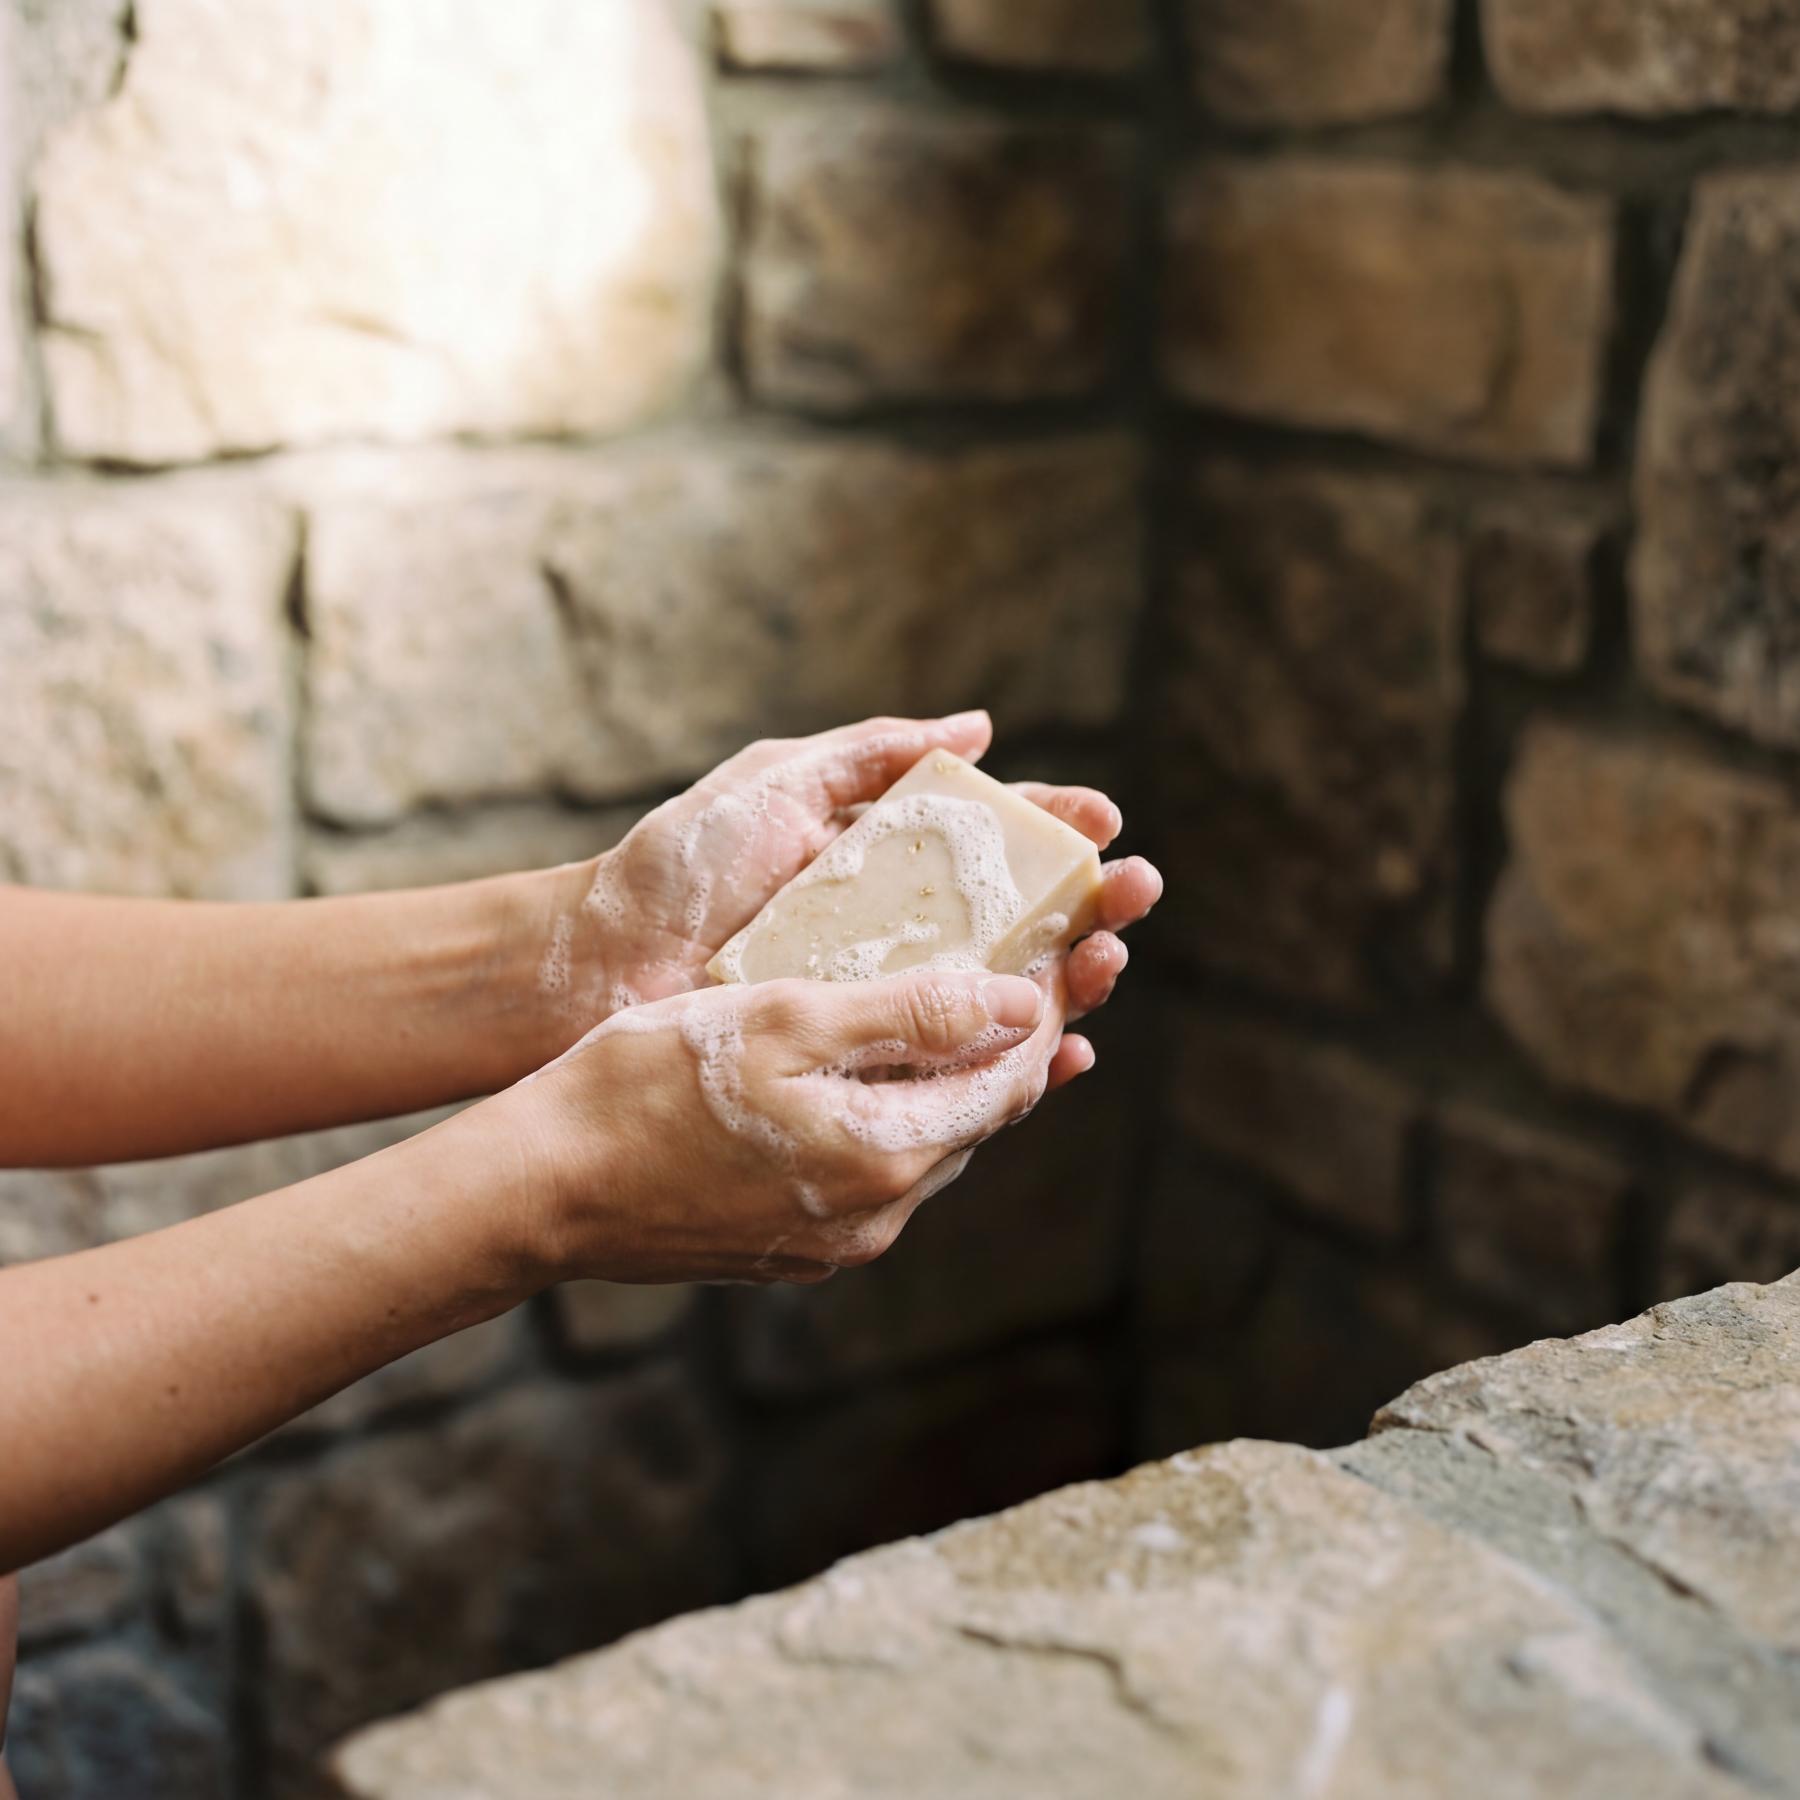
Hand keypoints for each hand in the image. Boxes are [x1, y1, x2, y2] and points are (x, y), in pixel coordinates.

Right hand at [507, 968, 1059, 1284]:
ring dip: (956, 1082)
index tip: (1061, 948)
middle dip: (1012, 1043)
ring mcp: (837, 1240)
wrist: (546, 1187)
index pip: (1010, 1078)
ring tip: (968, 1012)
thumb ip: (909, 1016)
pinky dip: (898, 1117)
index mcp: (887, 1155)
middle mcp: (879, 1214)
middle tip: (1031, 969)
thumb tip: (1018, 1003)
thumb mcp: (785, 1021)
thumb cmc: (650, 1084)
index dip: (1043, 1009)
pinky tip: (880, 1076)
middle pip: (980, 1118)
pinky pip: (878, 1173)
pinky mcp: (797, 1247)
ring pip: (930, 1147)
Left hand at [528, 713, 1162, 1076]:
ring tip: (1110, 961)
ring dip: (1069, 979)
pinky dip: (1016, 1064)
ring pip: (1000, 992)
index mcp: (880, 857)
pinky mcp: (860, 1056)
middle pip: (1017, 918)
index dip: (1053, 832)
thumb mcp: (772, 784)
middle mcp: (893, 928)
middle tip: (1137, 893)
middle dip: (1086, 904)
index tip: (1105, 824)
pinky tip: (1066, 1055)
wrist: (599, 964)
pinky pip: (952, 1064)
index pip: (991, 842)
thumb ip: (867, 752)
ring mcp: (880, 996)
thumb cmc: (677, 867)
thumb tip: (976, 728)